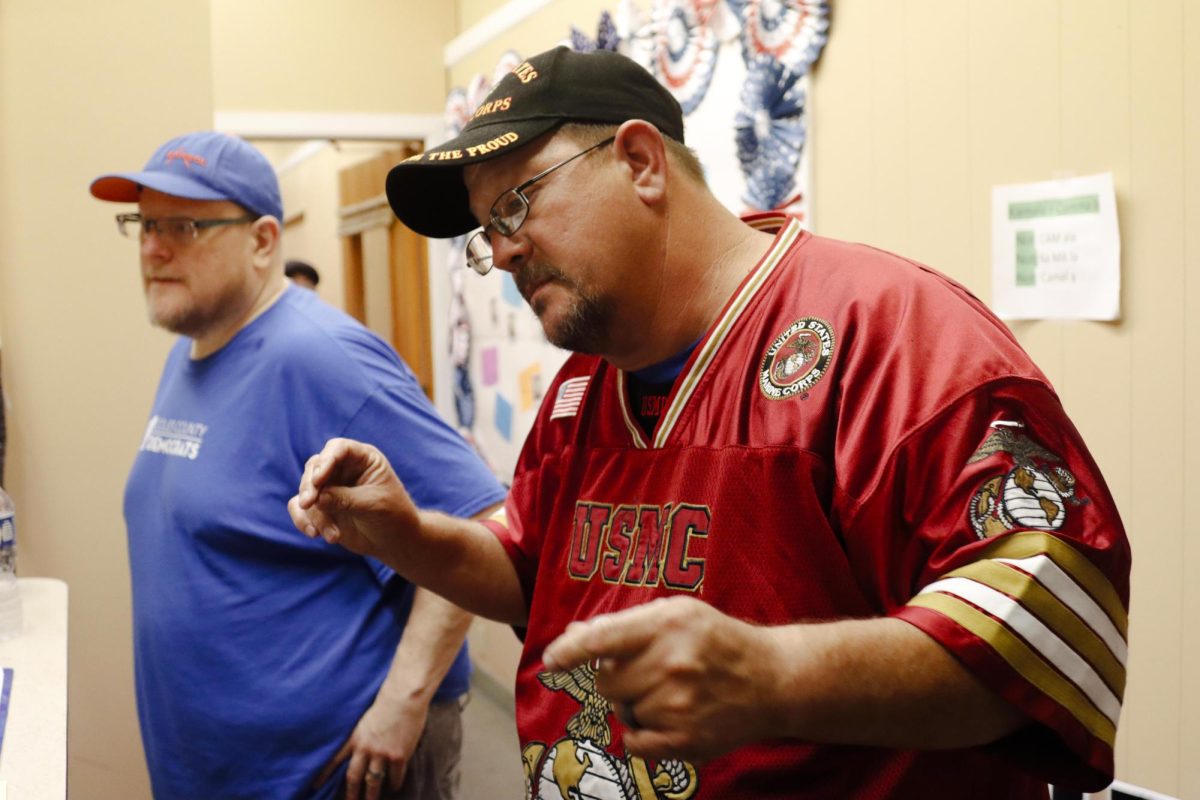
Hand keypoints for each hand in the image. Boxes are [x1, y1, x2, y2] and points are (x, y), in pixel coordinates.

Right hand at [289, 438, 417, 558]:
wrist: (394, 540)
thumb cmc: (392, 515)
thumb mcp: (373, 504)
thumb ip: (345, 499)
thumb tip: (317, 499)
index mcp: (363, 458)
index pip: (339, 449)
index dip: (326, 460)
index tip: (318, 480)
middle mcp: (343, 468)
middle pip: (315, 467)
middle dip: (310, 486)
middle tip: (309, 504)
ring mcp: (330, 487)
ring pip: (307, 490)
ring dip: (314, 514)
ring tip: (333, 536)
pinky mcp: (320, 506)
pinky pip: (300, 508)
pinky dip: (303, 520)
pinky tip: (315, 534)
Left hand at [314, 692, 428, 799]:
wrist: (404, 698)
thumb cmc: (388, 702)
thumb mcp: (366, 718)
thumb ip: (362, 734)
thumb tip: (361, 747)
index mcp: (355, 737)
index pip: (335, 759)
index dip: (324, 774)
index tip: (315, 786)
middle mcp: (365, 748)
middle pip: (354, 777)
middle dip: (351, 793)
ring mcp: (382, 754)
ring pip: (373, 781)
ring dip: (372, 795)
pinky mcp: (398, 756)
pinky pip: (395, 776)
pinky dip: (395, 783)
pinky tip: (395, 787)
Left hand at [541, 596, 780, 762]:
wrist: (772, 680)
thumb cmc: (717, 641)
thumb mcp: (676, 615)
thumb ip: (625, 625)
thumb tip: (574, 635)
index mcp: (667, 624)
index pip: (601, 640)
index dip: (569, 651)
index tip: (551, 661)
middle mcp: (671, 663)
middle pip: (606, 681)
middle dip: (618, 679)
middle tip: (649, 673)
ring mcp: (679, 705)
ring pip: (622, 711)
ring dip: (636, 705)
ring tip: (672, 693)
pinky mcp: (686, 740)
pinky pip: (634, 743)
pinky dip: (642, 734)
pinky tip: (669, 718)